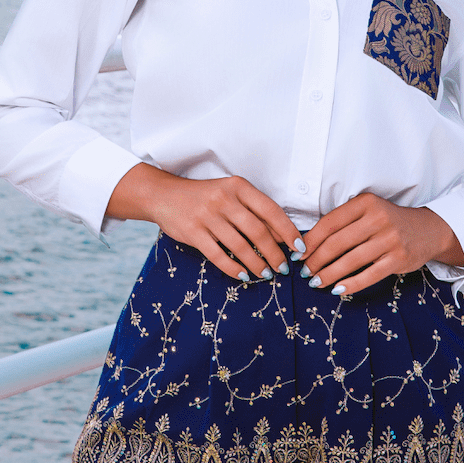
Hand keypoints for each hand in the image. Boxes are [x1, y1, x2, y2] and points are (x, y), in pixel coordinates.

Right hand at [106, 163, 304, 282]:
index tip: (299, 248)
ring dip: (256, 264)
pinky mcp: (193, 233)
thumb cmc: (204, 195)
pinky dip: (233, 268)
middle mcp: (224, 200)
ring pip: (240, 246)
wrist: (164, 194)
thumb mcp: (230, 192)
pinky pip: (218, 256)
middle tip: (283, 268)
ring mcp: (207, 216)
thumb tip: (281, 236)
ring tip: (266, 274)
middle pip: (258, 232)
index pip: (271, 211)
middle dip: (275, 254)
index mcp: (238, 186)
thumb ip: (253, 209)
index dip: (288, 232)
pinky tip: (243, 276)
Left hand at [298, 194, 463, 295]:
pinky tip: (337, 290)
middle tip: (305, 272)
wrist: (428, 230)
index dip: (310, 241)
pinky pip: (369, 275)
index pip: (330, 223)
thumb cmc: (389, 221)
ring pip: (350, 261)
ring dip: (329, 274)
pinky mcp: (399, 259)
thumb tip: (307, 244)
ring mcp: (390, 240)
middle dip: (316, 260)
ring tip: (316, 282)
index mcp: (366, 203)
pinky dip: (351, 284)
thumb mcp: (368, 211)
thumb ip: (344, 222)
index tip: (298, 254)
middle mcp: (378, 218)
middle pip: (337, 243)